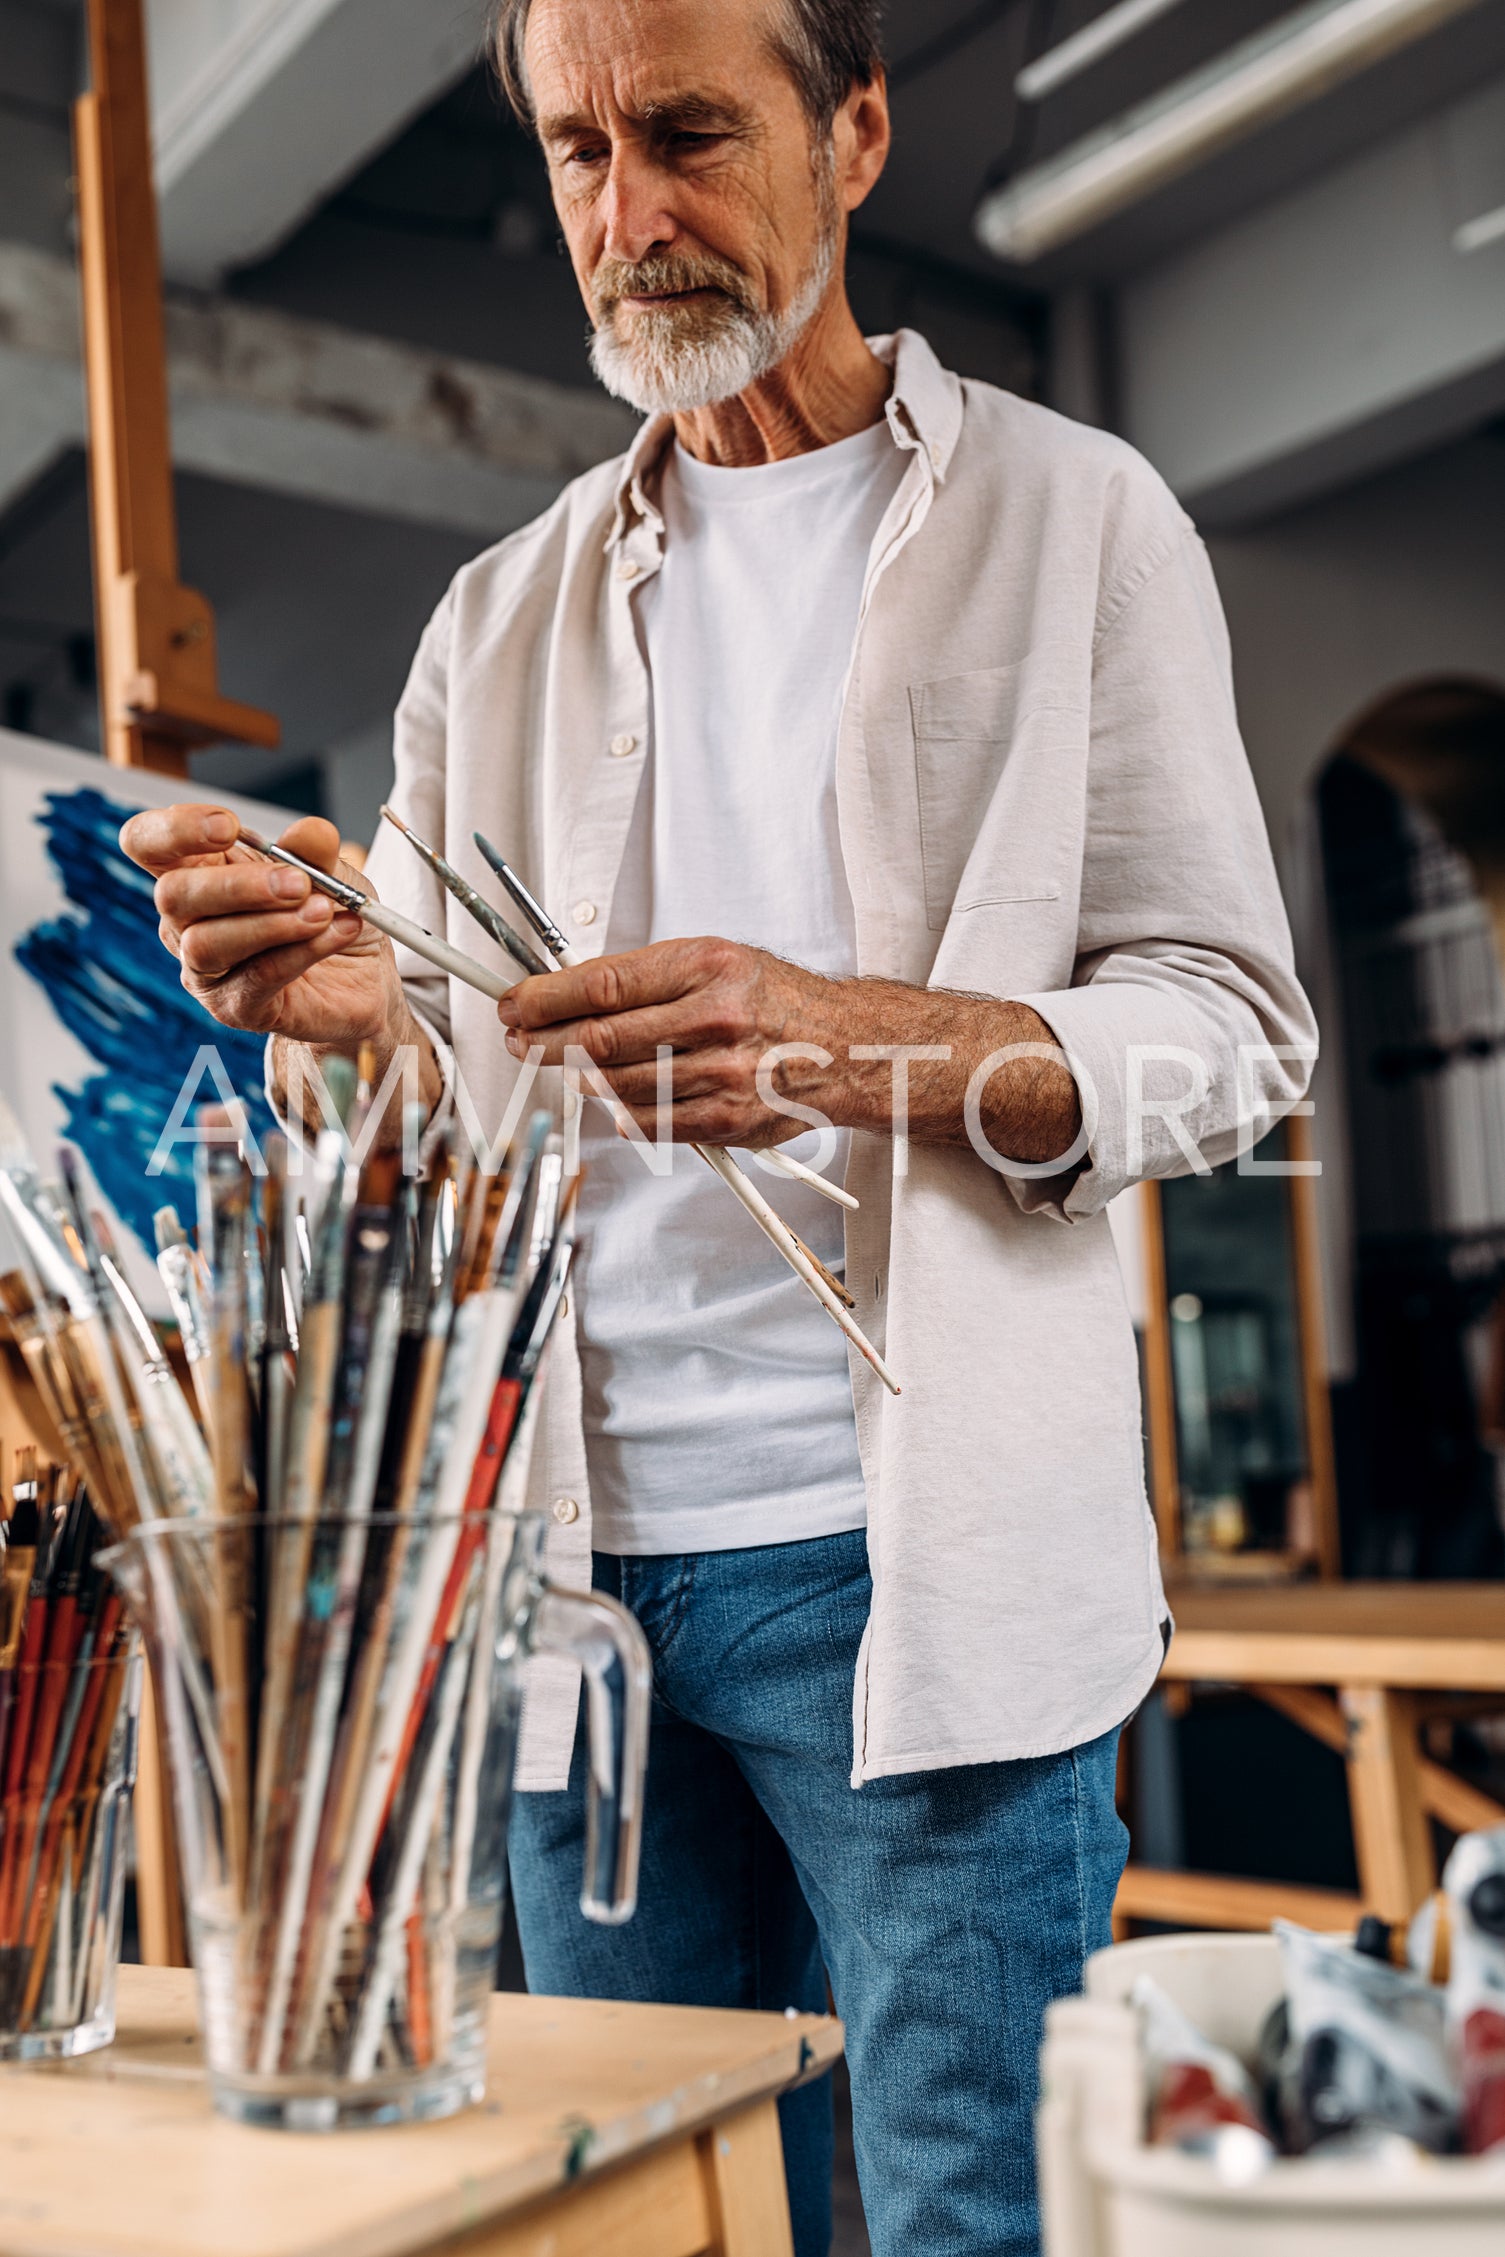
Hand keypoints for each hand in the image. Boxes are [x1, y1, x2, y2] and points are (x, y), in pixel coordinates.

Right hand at [120, 804, 399, 1046]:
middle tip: (298, 883)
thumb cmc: (330, 914)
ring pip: (205, 943)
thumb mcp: (330, 870)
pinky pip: (257, 977)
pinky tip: (338, 932)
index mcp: (197, 870)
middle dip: (236, 885)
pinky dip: (302, 951)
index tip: (228, 826)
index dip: (174, 829)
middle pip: (172, 895)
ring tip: (324, 912)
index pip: (147, 842)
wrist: (365, 978)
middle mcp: (186, 921)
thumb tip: (310, 832)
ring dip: (271, 924)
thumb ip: (314, 851)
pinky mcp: (235, 1008)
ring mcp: (204, 970)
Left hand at [496, 937, 830, 1145]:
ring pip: (615, 1085)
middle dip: (544, 1042)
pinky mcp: (725, 1120)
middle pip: (599, 1039)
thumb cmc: (771, 1001)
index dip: (544, 997)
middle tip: (520, 1040)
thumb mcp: (714, 961)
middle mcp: (714, 1019)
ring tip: (569, 1067)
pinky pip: (646, 1123)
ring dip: (579, 1079)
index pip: (601, 985)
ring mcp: (721, 1074)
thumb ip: (647, 977)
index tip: (514, 1003)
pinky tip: (615, 1098)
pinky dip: (619, 1112)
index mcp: (705, 967)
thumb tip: (567, 993)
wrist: (843, 1047)